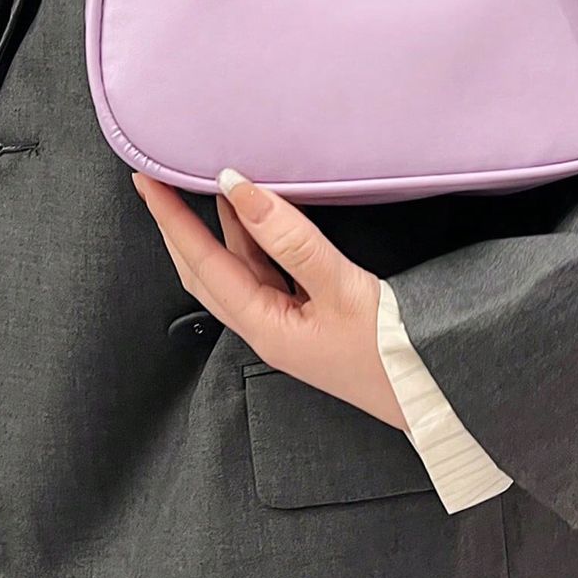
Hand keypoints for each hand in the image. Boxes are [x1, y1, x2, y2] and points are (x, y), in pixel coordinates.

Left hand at [132, 168, 406, 429]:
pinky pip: (264, 273)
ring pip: (235, 270)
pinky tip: (256, 218)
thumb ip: (291, 239)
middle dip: (176, 227)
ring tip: (203, 187)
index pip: (202, 262)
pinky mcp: (307, 319)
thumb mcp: (342, 288)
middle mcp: (264, 328)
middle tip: (158, 182)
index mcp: (263, 327)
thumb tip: (240, 189)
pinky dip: (252, 240)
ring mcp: (285, 325)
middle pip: (203, 271)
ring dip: (215, 230)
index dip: (172, 220)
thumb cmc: (390, 352)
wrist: (430, 395)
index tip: (147, 182)